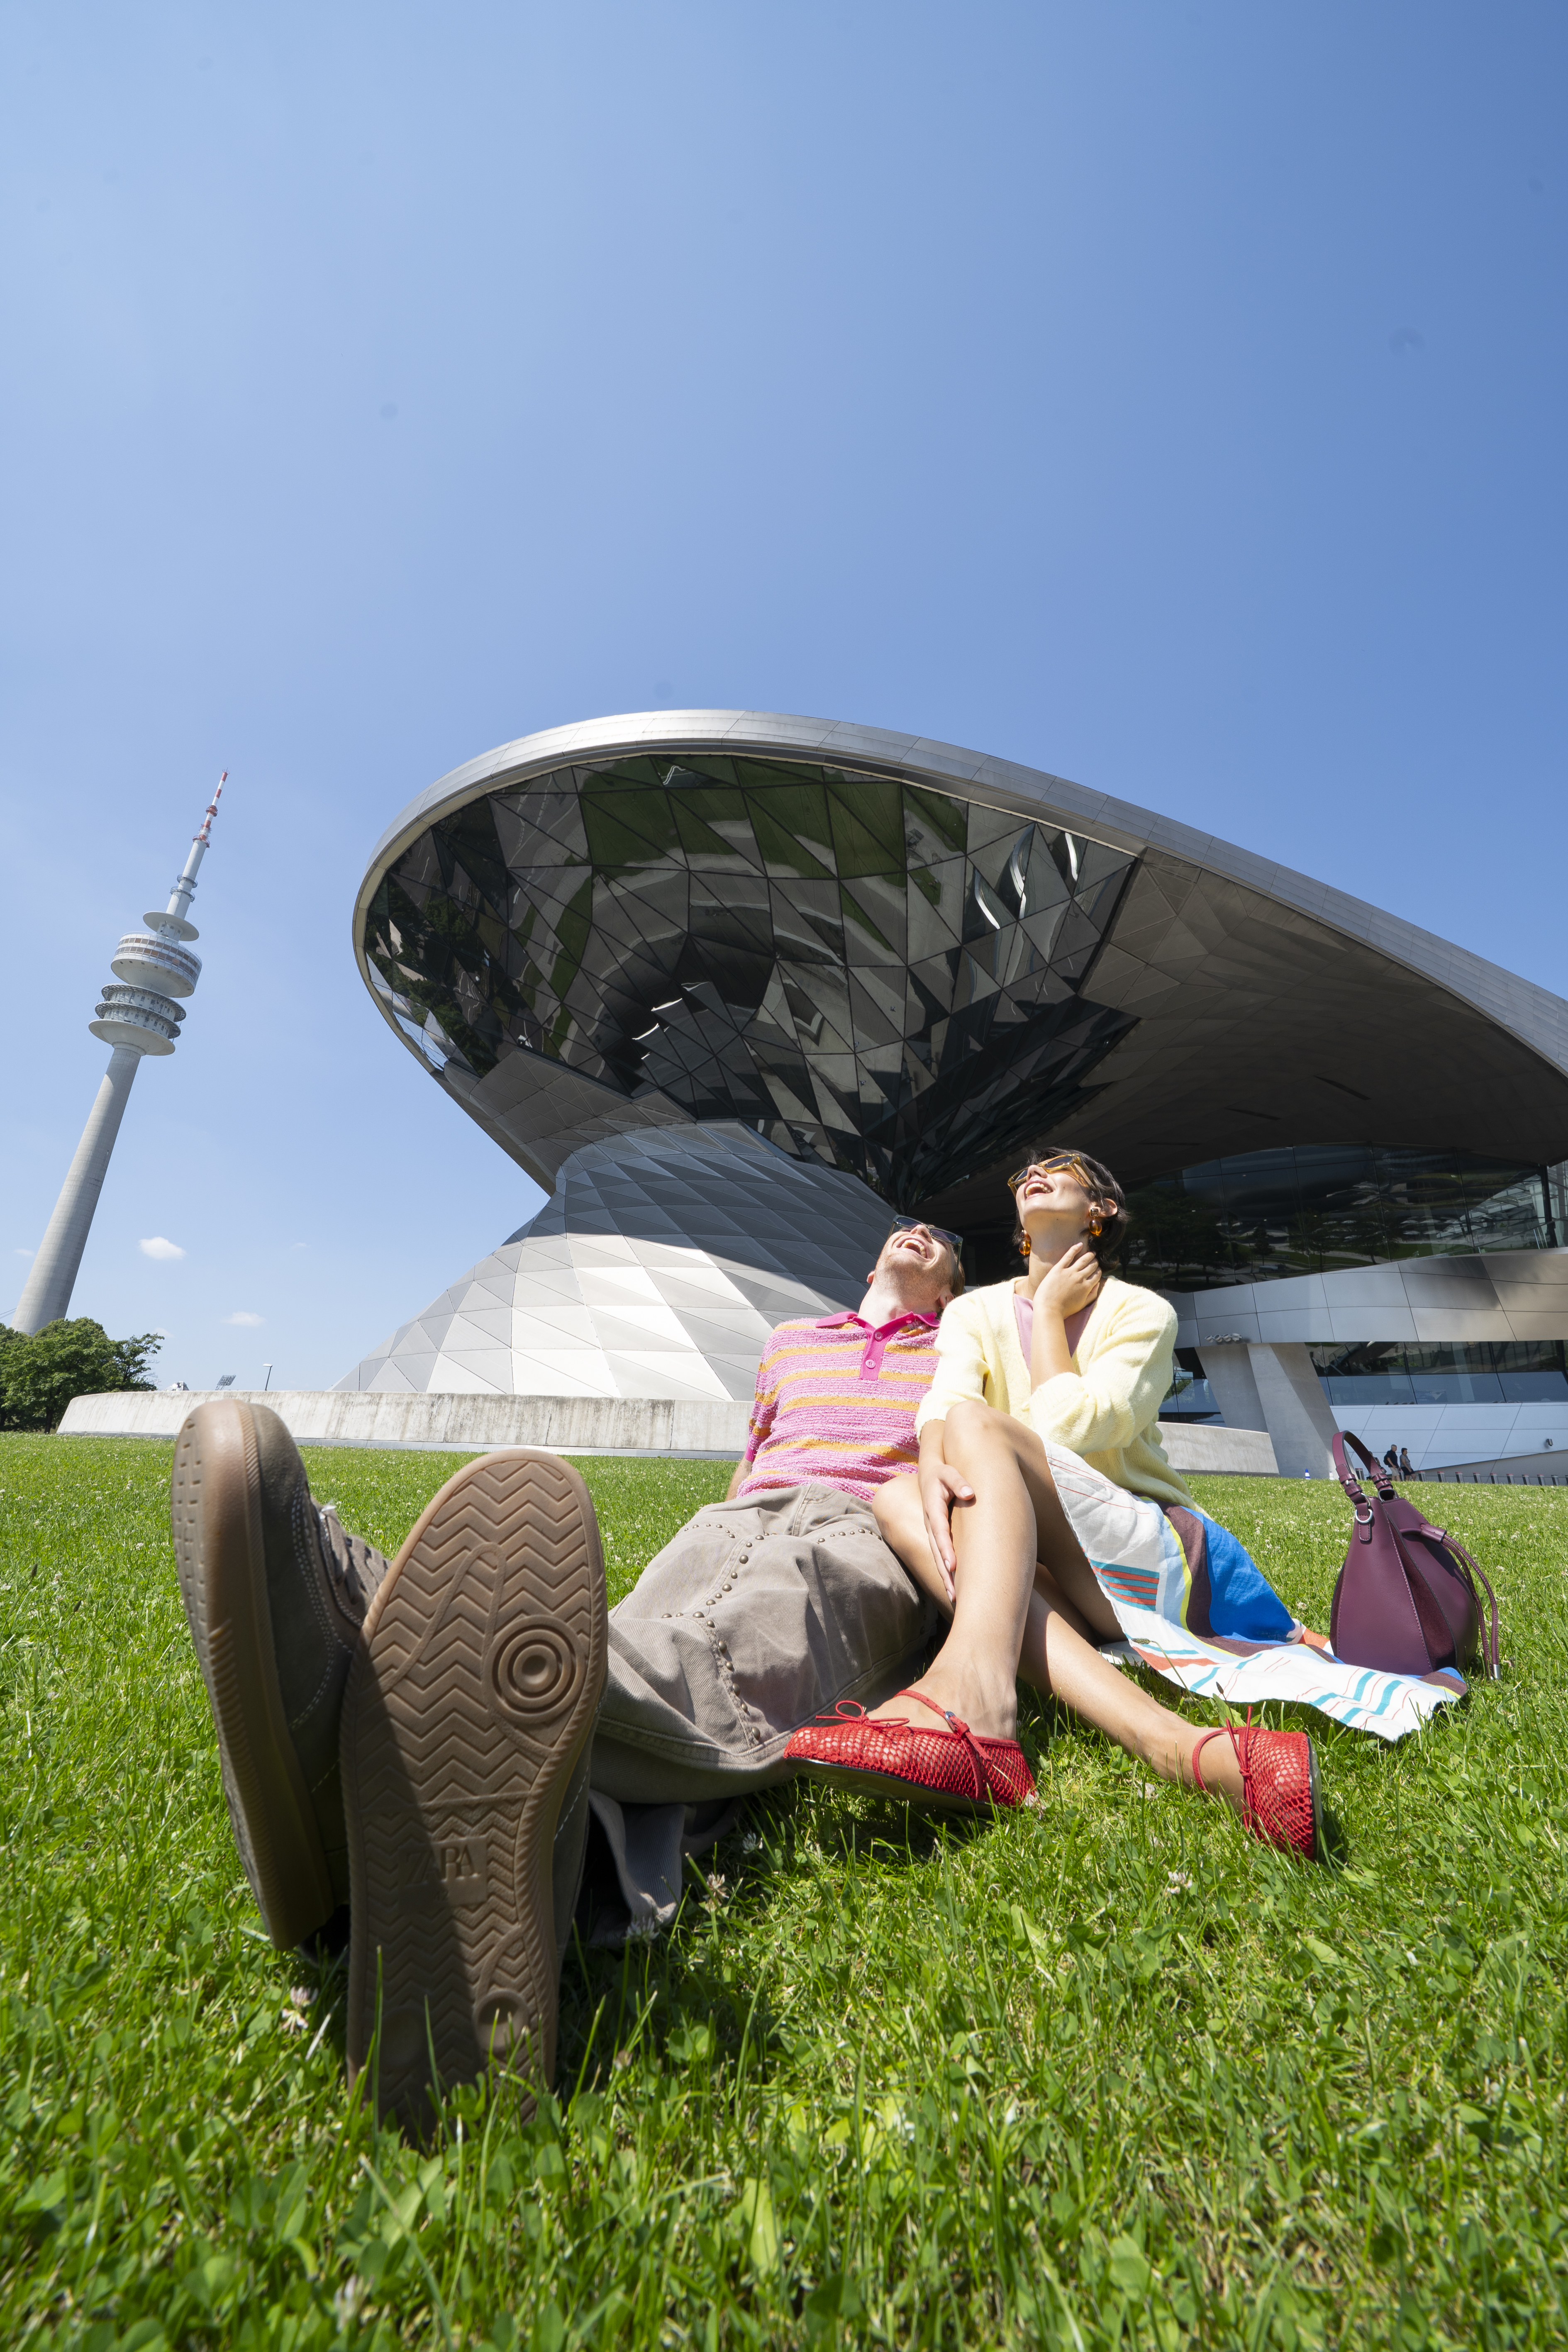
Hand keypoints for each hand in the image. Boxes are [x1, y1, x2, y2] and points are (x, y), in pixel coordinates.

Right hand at [918, 1458, 974, 1604]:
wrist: (929, 1475)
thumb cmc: (942, 1473)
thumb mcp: (948, 1472)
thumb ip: (958, 1481)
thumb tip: (969, 1493)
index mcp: (933, 1507)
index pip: (940, 1530)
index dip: (945, 1548)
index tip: (952, 1565)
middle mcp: (930, 1523)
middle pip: (936, 1550)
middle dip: (944, 1572)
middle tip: (954, 1593)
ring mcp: (931, 1531)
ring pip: (936, 1557)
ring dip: (945, 1577)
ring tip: (955, 1598)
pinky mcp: (936, 1536)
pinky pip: (939, 1555)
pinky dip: (945, 1572)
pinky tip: (954, 1588)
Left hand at [1034, 1240, 1100, 1322]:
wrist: (1048, 1309)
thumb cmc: (1064, 1309)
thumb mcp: (1082, 1304)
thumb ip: (1092, 1295)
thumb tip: (1098, 1284)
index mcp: (1086, 1287)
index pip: (1096, 1276)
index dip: (1098, 1271)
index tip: (1098, 1270)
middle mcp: (1080, 1278)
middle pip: (1091, 1266)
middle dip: (1095, 1263)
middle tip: (1095, 1260)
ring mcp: (1069, 1272)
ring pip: (1083, 1260)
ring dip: (1089, 1255)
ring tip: (1091, 1253)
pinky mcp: (1058, 1268)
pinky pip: (1069, 1255)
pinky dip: (1075, 1249)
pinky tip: (1080, 1245)